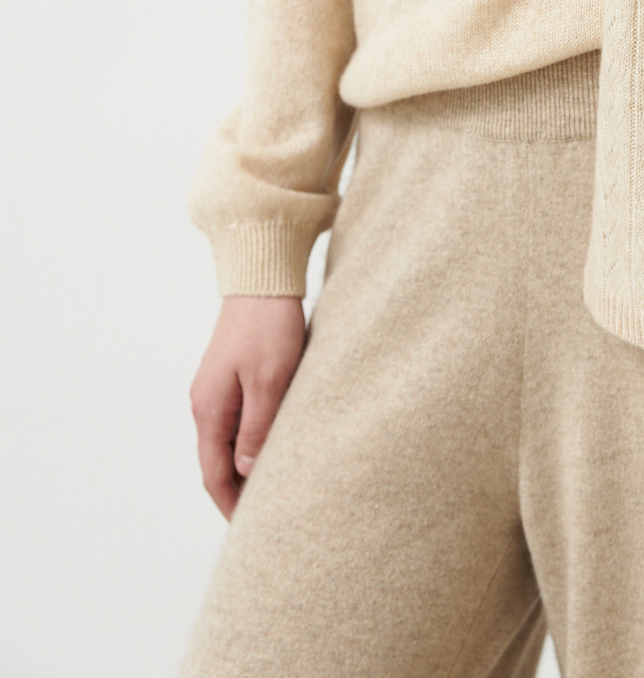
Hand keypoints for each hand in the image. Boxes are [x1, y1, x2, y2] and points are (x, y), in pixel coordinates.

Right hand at [189, 294, 306, 518]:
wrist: (263, 277)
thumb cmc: (269, 325)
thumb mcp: (270, 380)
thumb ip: (258, 429)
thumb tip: (248, 473)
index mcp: (209, 409)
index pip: (213, 474)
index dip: (231, 504)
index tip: (250, 529)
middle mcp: (206, 403)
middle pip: (218, 461)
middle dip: (238, 491)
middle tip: (268, 514)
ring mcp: (218, 388)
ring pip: (230, 441)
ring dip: (247, 465)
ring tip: (275, 486)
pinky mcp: (233, 375)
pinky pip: (239, 420)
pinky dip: (253, 440)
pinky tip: (275, 445)